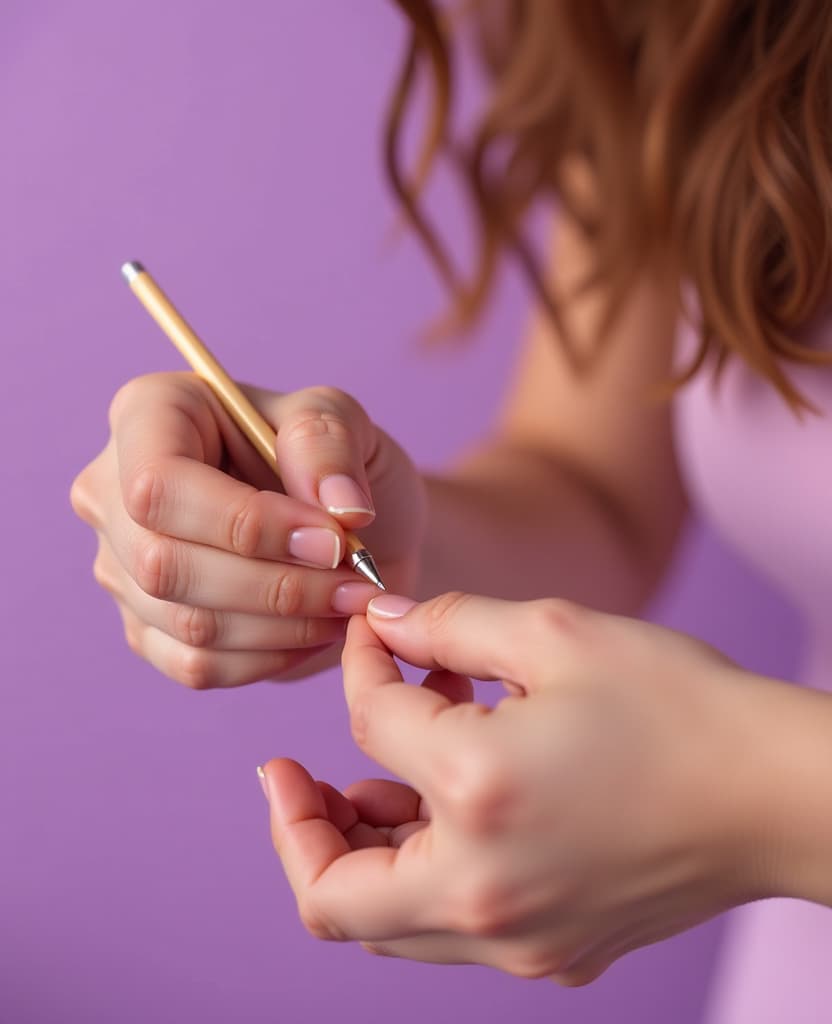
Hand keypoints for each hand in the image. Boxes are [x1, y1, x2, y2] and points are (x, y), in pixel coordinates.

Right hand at [70, 373, 425, 686]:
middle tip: (356, 583)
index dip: (246, 522)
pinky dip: (271, 656)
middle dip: (277, 585)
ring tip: (350, 603)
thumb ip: (330, 442)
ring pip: (185, 622)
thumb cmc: (333, 463)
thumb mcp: (343, 421)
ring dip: (284, 625)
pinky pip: (196, 665)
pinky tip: (318, 628)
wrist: (345, 527)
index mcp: (149, 414)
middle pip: (164, 562)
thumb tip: (338, 506)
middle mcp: (113, 490)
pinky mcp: (147, 627)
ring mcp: (122, 566)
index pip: (159, 482)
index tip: (332, 540)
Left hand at [260, 592, 781, 982]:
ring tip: (365, 781)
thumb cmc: (680, 706)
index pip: (366, 726)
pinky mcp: (552, 952)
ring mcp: (518, 939)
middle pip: (331, 896)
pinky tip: (436, 809)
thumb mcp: (556, 634)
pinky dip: (416, 872)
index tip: (374, 638)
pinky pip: (445, 926)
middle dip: (296, 825)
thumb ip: (449, 625)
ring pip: (384, 923)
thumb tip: (384, 623)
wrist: (780, 793)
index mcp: (476, 794)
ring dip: (354, 852)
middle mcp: (483, 892)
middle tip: (288, 773)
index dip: (358, 668)